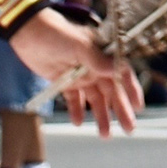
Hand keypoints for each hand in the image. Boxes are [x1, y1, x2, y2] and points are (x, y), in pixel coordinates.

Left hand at [20, 11, 141, 134]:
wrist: (28, 33)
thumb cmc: (56, 33)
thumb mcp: (78, 45)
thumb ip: (97, 59)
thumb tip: (118, 70)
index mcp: (102, 53)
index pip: (122, 73)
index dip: (131, 90)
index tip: (139, 107)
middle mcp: (94, 66)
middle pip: (111, 91)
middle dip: (120, 110)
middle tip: (129, 129)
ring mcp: (80, 75)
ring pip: (95, 99)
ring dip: (101, 116)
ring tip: (105, 135)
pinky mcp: (64, 81)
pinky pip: (74, 100)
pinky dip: (76, 111)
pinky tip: (78, 123)